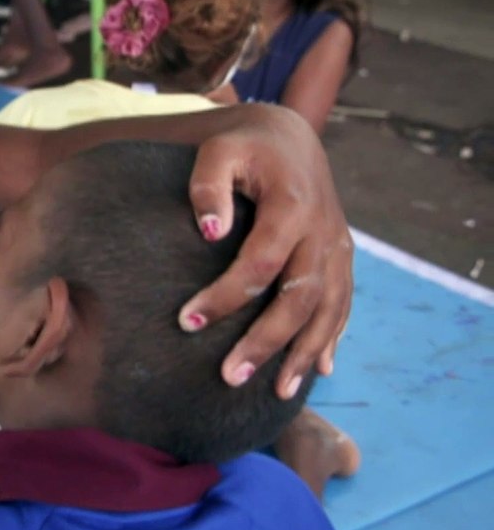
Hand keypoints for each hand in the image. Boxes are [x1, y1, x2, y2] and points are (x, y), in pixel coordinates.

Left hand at [181, 104, 351, 398]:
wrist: (287, 137)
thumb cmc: (242, 148)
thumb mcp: (217, 152)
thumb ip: (208, 187)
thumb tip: (209, 232)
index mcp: (292, 206)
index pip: (260, 264)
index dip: (225, 296)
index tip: (186, 321)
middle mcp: (322, 231)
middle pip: (299, 298)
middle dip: (266, 342)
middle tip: (228, 377)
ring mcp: (337, 247)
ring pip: (327, 309)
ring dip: (303, 352)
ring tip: (277, 392)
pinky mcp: (341, 257)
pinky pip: (343, 304)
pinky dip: (332, 338)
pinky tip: (318, 369)